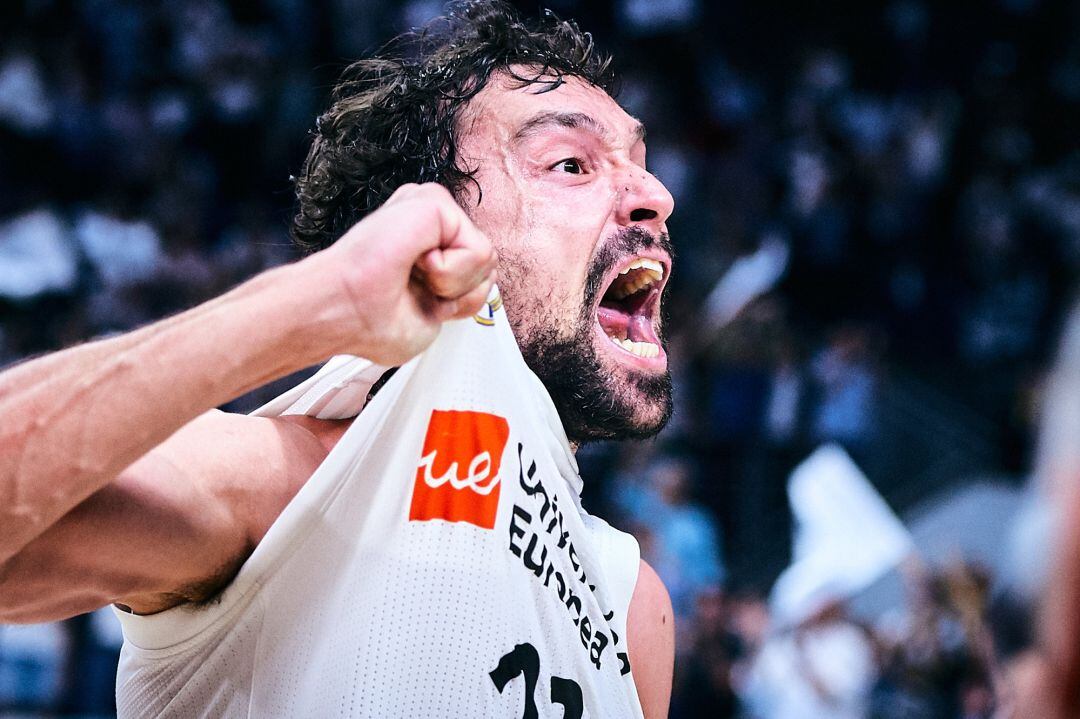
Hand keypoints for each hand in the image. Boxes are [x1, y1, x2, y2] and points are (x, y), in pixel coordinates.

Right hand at [304, 183, 496, 364]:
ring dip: (451, 284)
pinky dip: (449, 272)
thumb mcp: (431, 317)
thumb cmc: (367, 318)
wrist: (341, 312)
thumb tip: (483, 283)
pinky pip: (478, 250)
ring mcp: (430, 207)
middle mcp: (429, 221)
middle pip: (489, 264)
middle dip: (461, 291)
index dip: (459, 300)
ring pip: (486, 257)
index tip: (417, 302)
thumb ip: (462, 296)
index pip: (479, 271)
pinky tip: (414, 264)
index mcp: (427, 244)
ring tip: (412, 277)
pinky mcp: (433, 201)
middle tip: (414, 289)